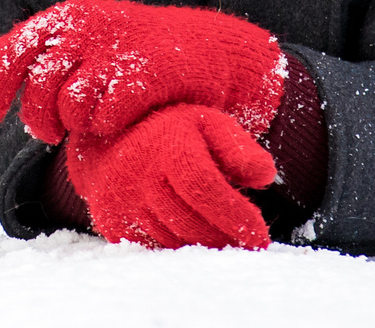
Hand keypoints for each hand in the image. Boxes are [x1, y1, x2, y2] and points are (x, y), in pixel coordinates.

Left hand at [0, 0, 288, 145]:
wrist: (204, 48)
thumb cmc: (130, 47)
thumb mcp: (77, 38)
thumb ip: (28, 49)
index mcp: (66, 17)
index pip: (14, 53)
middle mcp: (87, 28)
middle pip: (38, 91)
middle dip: (39, 120)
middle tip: (52, 133)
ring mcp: (117, 50)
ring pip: (69, 107)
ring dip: (75, 124)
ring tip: (89, 122)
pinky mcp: (145, 75)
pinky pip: (104, 117)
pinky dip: (105, 126)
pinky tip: (116, 120)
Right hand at [66, 104, 275, 249]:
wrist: (111, 138)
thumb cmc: (173, 133)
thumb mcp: (209, 126)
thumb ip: (239, 149)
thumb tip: (264, 177)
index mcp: (167, 144)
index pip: (204, 188)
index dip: (235, 216)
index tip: (260, 236)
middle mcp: (138, 172)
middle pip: (190, 221)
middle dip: (225, 238)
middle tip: (247, 246)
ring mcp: (120, 199)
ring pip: (172, 239)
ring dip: (202, 246)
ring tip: (223, 241)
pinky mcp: (110, 221)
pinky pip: (152, 248)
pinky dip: (176, 248)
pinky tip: (192, 238)